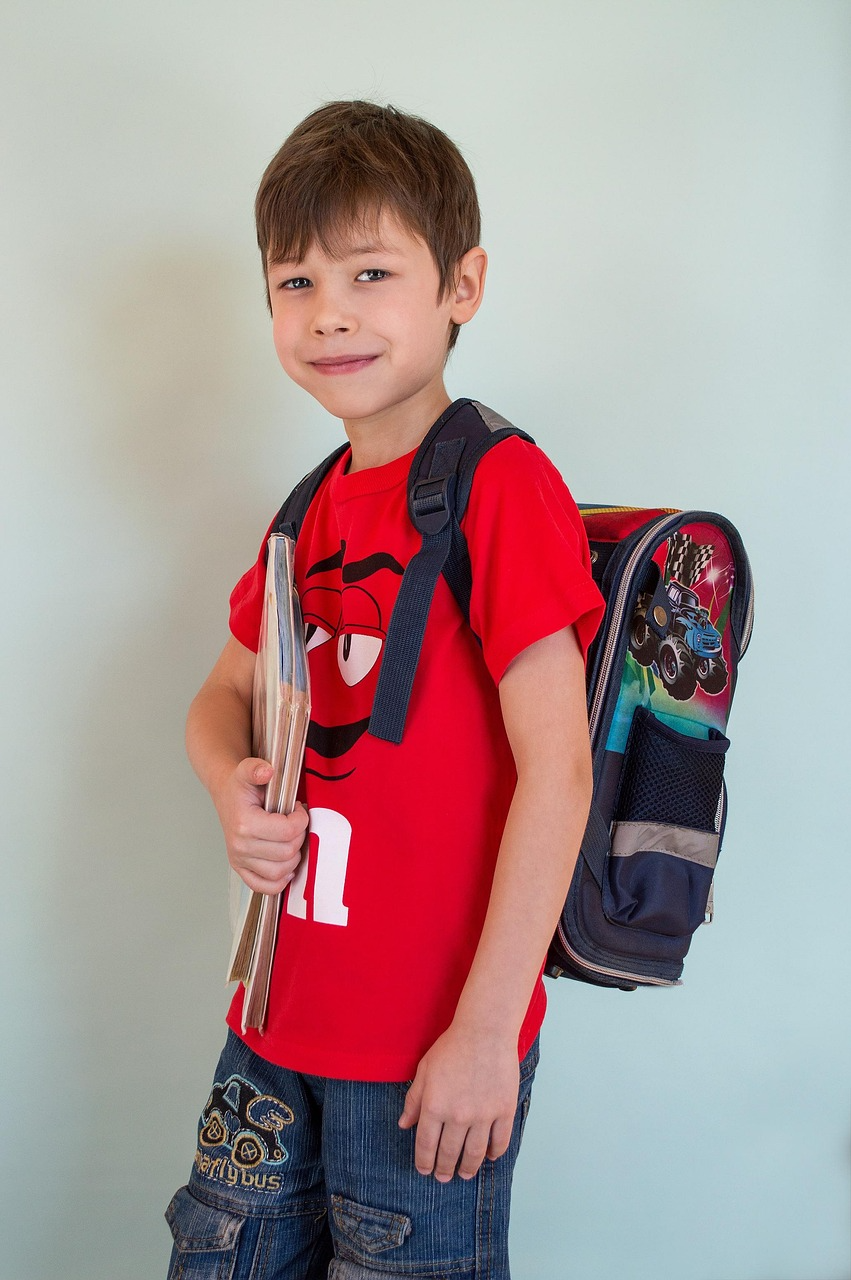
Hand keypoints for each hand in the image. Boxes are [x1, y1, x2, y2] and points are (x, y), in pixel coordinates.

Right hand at [212, 757, 308, 893]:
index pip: (288, 831)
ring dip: (293, 857)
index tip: (298, 809)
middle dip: (299, 836)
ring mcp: (239, 860)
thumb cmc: (240, 786)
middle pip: (287, 852)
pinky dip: (280, 880)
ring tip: (290, 840)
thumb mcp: (247, 770)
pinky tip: (286, 864)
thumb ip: (256, 768)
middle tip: (295, 823)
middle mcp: (240, 846)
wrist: (226, 794)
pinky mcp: (241, 870)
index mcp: (244, 823)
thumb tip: (266, 772)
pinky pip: (265, 887)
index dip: (301, 819)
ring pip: (280, 872)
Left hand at [398, 1025, 519, 1181]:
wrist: (485, 1031)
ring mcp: (483, 1115)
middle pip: (450, 1153)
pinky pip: (500, 1141)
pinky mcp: (504, 1110)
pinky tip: (489, 1156)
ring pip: (475, 1153)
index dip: (424, 1162)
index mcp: (435, 1106)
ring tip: (465, 1174)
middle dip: (444, 1169)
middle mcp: (458, 1115)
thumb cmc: (452, 1047)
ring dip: (468, 1168)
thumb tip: (405, 1124)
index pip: (426, 1145)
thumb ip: (414, 1100)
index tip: (425, 1170)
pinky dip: (494, 1153)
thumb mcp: (425, 1070)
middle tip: (444, 1177)